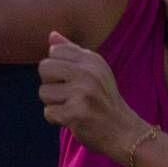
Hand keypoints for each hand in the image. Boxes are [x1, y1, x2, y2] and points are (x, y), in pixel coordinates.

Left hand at [38, 32, 148, 161]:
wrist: (124, 131)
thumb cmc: (104, 100)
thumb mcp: (95, 70)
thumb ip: (72, 52)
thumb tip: (51, 35)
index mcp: (92, 59)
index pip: (55, 51)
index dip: (57, 68)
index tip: (72, 79)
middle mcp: (87, 72)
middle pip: (44, 68)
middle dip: (51, 84)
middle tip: (68, 95)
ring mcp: (82, 92)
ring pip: (44, 92)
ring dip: (54, 104)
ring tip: (73, 107)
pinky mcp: (75, 113)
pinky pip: (48, 112)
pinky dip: (57, 119)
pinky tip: (73, 119)